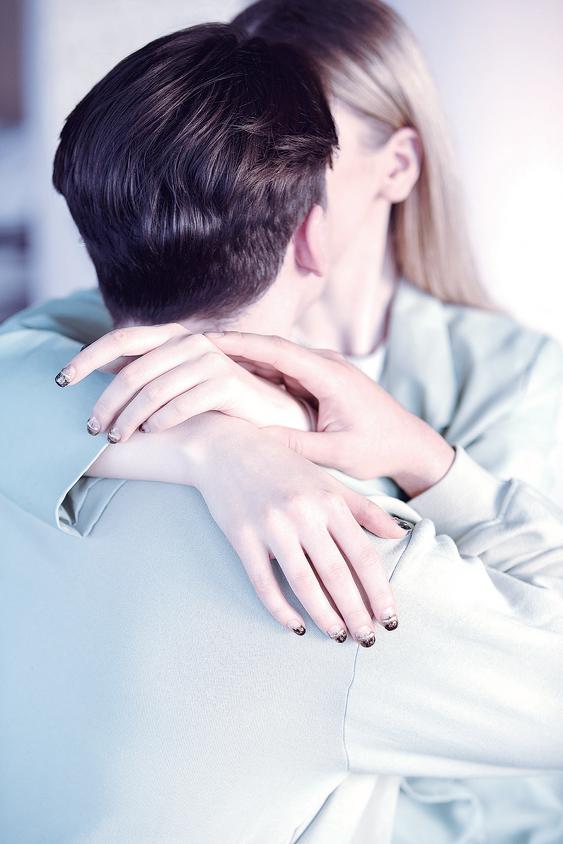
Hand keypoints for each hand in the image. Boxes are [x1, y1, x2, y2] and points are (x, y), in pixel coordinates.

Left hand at [54, 324, 312, 441]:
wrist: (274, 415)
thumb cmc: (222, 403)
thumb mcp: (182, 383)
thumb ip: (150, 374)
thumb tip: (105, 375)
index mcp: (175, 339)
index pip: (121, 340)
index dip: (87, 358)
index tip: (60, 381)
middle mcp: (191, 343)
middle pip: (132, 370)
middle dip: (104, 400)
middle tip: (90, 428)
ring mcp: (210, 360)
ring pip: (153, 389)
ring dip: (128, 417)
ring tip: (115, 439)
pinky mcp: (227, 383)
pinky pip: (182, 402)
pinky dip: (161, 419)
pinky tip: (150, 433)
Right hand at [182, 415, 407, 643]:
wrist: (225, 447)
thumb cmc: (281, 463)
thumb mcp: (326, 479)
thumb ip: (364, 508)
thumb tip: (399, 534)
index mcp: (329, 500)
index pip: (363, 555)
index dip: (379, 591)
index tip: (390, 618)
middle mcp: (303, 513)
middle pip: (337, 574)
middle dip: (356, 613)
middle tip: (369, 640)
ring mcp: (271, 526)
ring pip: (303, 583)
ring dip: (324, 616)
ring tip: (338, 637)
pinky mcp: (242, 537)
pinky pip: (264, 583)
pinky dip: (281, 609)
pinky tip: (295, 625)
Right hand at [207, 332, 455, 497]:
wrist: (409, 443)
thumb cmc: (379, 448)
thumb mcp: (338, 454)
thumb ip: (298, 446)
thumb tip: (254, 438)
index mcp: (330, 376)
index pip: (278, 351)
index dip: (240, 343)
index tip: (205, 339)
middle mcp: (324, 364)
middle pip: (269, 348)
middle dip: (230, 344)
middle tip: (188, 343)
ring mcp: (321, 370)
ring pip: (272, 357)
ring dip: (238, 355)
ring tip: (197, 356)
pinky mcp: (318, 380)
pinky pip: (280, 370)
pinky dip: (253, 370)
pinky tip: (225, 373)